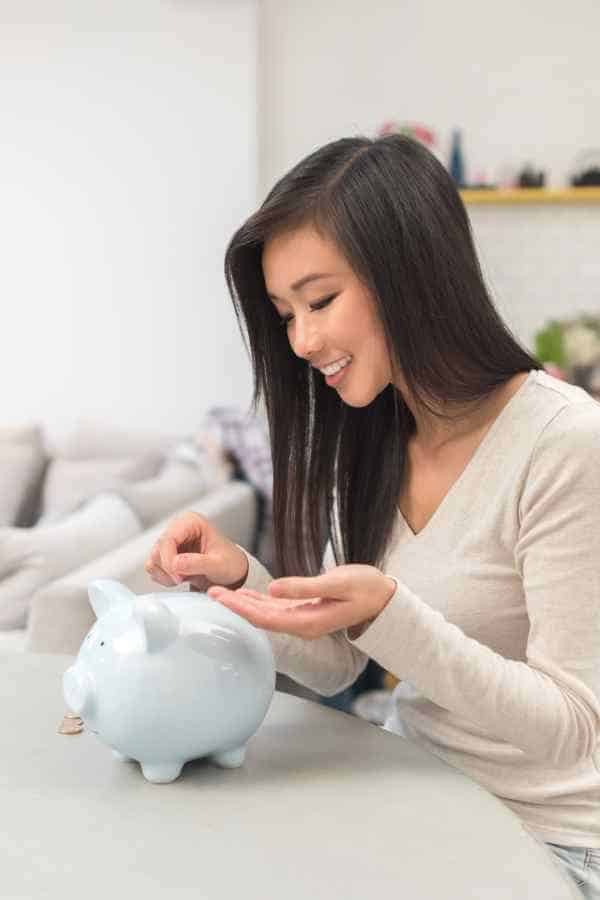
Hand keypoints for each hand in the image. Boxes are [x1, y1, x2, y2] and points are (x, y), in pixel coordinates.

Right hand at [144, 511, 248, 592]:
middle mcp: (178, 528)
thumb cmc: (229, 563)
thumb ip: (198, 563)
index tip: (178, 577)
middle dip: (168, 569)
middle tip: (184, 578)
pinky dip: (164, 577)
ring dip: (165, 574)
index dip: (169, 560)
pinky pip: (154, 568)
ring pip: (153, 559)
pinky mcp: (166, 555)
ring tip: (185, 577)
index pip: (168, 539)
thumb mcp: (219, 564)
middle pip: (157, 549)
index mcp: (191, 522)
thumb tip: (175, 564)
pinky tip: (181, 578)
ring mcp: (171, 542)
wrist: (231, 573)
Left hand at [207, 564, 396, 639]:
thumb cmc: (366, 588)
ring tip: (221, 592)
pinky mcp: (306, 610)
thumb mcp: (337, 583)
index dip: (240, 608)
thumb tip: (274, 589)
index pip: (265, 617)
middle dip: (235, 606)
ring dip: (244, 603)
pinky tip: (245, 594)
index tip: (220, 598)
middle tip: (210, 593)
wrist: (386, 598)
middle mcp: (302, 625)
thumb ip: (304, 587)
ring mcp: (304, 619)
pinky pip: (277, 608)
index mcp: (307, 622)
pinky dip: (259, 600)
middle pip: (260, 618)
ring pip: (266, 613)